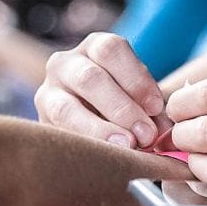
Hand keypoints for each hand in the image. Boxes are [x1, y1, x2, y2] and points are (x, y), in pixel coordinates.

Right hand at [34, 33, 169, 147]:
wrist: (90, 126)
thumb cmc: (124, 107)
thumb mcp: (139, 98)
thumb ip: (152, 110)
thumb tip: (165, 129)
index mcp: (94, 47)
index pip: (111, 50)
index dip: (136, 78)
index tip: (156, 107)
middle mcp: (65, 63)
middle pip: (90, 78)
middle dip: (122, 108)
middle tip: (146, 135)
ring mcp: (47, 93)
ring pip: (66, 109)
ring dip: (100, 130)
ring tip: (126, 146)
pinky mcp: (41, 124)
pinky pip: (58, 135)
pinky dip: (84, 146)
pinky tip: (104, 158)